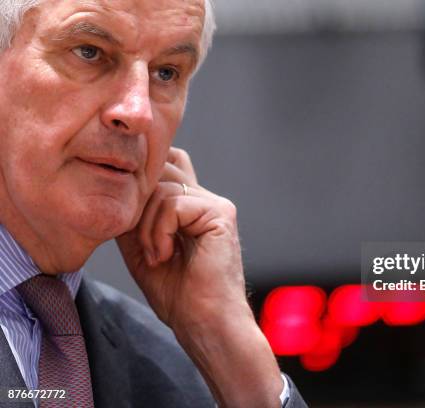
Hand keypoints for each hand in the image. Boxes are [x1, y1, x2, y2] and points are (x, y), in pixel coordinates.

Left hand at [116, 147, 281, 406]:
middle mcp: (204, 199)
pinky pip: (174, 204)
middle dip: (138, 204)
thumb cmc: (178, 295)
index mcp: (189, 206)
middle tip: (139, 242)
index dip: (142, 181)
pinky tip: (165, 255)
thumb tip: (117, 189)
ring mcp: (214, 204)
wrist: (204, 322)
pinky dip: (159, 231)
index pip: (165, 166)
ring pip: (162, 189)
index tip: (129, 222)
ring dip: (146, 226)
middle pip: (161, 169)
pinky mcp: (220, 213)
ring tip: (155, 256)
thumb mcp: (141, 247)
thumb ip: (133, 216)